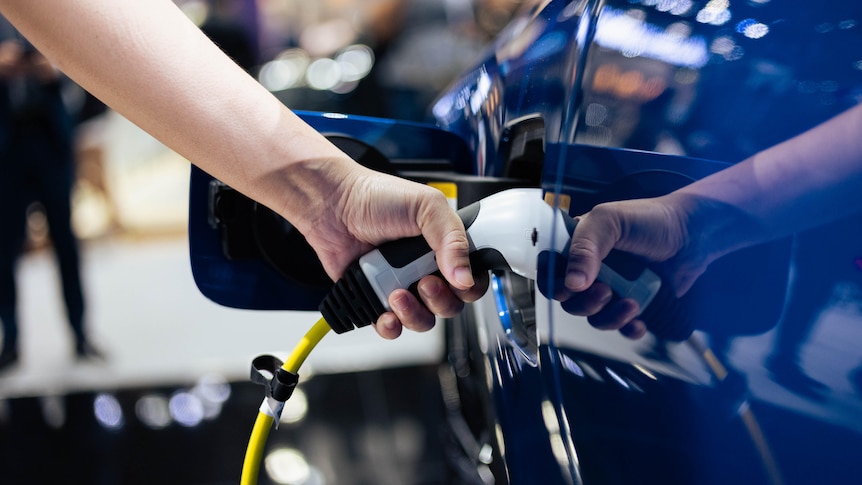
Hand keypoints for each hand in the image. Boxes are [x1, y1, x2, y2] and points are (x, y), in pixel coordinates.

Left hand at [294, 160, 487, 338]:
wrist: (333, 205)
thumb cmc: (377, 197)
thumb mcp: (427, 207)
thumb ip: (452, 239)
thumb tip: (465, 276)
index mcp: (445, 248)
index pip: (472, 280)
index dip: (469, 287)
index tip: (456, 280)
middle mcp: (426, 270)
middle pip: (450, 306)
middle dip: (439, 300)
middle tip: (423, 282)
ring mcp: (402, 286)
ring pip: (423, 320)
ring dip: (414, 314)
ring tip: (397, 294)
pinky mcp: (377, 299)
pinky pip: (392, 326)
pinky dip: (391, 326)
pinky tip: (386, 314)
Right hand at [561, 194, 705, 338]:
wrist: (694, 234)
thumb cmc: (651, 219)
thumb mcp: (610, 221)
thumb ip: (585, 248)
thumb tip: (573, 284)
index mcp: (577, 247)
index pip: (550, 272)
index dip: (554, 284)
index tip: (569, 287)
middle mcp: (591, 270)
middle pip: (569, 300)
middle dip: (585, 302)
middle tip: (605, 290)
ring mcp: (612, 289)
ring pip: (593, 317)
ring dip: (609, 316)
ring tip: (631, 302)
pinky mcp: (633, 304)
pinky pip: (620, 327)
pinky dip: (627, 328)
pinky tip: (639, 321)